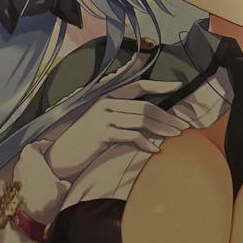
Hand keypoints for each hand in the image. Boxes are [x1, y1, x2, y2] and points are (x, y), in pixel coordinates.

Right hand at [44, 79, 189, 178]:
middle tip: (183, 126)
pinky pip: (131, 135)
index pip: (138, 86)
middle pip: (145, 106)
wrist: (60, 157)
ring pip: (141, 119)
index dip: (158, 85)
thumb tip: (150, 120)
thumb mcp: (103, 125)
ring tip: (175, 135)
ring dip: (161, 128)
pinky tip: (155, 150)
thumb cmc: (85, 143)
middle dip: (167, 116)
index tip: (177, 85)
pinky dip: (146, 143)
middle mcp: (105, 103)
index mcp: (107, 97)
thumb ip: (121, 117)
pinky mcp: (101, 133)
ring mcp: (102, 117)